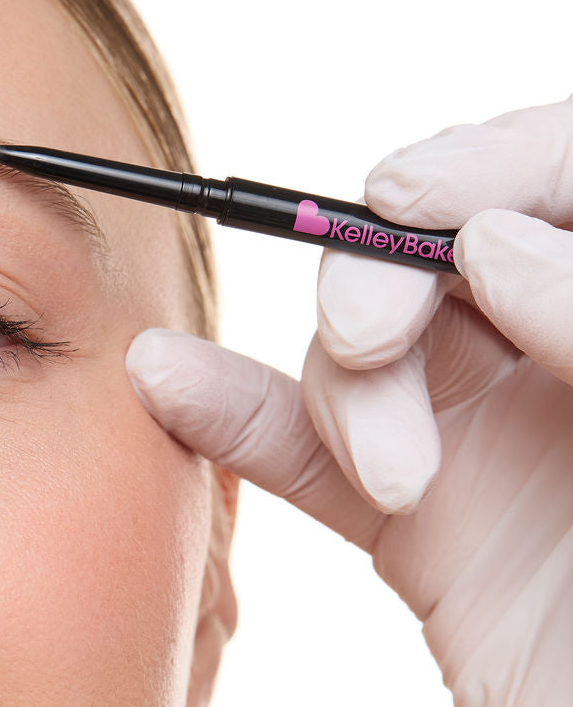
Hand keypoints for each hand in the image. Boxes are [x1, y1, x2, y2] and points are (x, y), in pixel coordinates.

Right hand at [126, 94, 572, 706]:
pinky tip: (173, 384)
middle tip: (368, 345)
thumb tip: (483, 247)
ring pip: (374, 353)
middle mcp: (569, 374)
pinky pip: (321, 464)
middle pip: (447, 251)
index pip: (568, 180)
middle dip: (385, 275)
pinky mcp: (435, 544)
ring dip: (341, 385)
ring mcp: (500, 456)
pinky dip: (241, 420)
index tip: (419, 205)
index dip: (494, 162)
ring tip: (391, 482)